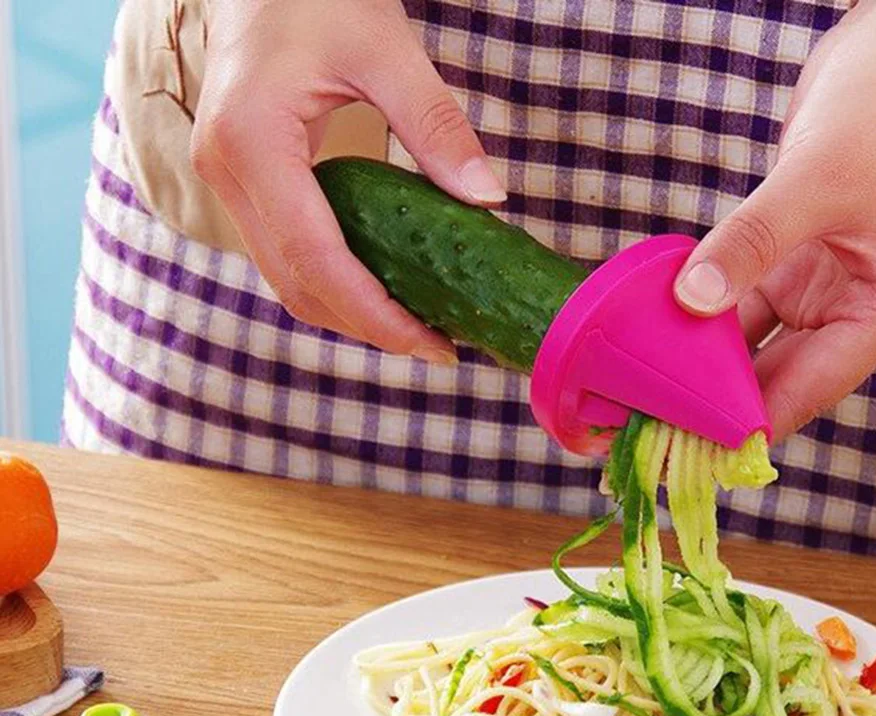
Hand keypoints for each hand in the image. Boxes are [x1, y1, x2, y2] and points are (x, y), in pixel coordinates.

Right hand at [191, 0, 504, 362]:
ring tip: (415, 328)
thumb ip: (436, 125)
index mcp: (253, 142)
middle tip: (435, 347)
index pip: (317, 259)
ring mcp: (229, 182)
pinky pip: (287, 255)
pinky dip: (335, 284)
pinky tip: (382, 289)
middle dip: (367, 327)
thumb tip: (487, 199)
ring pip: (288, 280)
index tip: (430, 345)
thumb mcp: (384, 48)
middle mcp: (228, 173)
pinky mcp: (243, 185)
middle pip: (298, 286)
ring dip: (349, 314)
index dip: (375, 315)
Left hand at [673, 0, 875, 438]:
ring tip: (643, 397)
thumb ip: (750, 242)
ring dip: (703, 369)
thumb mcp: (813, 179)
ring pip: (753, 348)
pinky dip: (701, 324)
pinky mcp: (788, 269)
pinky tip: (656, 340)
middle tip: (651, 431)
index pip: (811, 388)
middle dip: (717, 405)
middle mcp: (855, 311)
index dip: (750, 422)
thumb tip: (690, 302)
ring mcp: (820, 291)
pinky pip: (738, 310)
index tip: (690, 448)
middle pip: (778, 379)